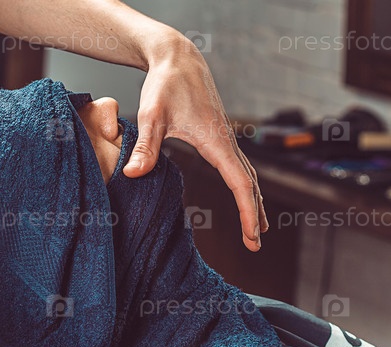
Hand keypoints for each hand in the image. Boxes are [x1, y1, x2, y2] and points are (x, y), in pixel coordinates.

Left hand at [123, 36, 267, 250]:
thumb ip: (145, 147)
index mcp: (217, 141)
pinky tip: (241, 191)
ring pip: (246, 173)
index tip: (252, 237)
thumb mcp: (152, 115)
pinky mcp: (219, 133)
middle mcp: (227, 140)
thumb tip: (133, 175)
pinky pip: (238, 163)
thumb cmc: (165, 85)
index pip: (240, 184)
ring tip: (257, 225)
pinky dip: (244, 183)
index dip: (247, 212)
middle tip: (256, 244)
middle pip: (250, 183)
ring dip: (253, 199)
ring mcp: (225, 136)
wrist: (177, 58)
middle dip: (254, 213)